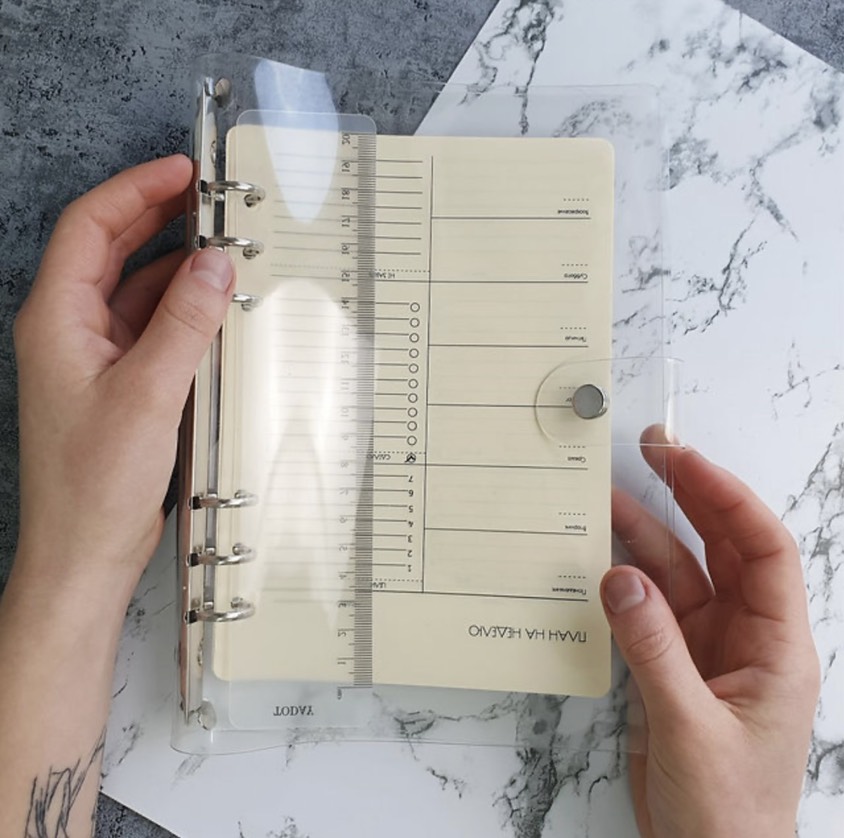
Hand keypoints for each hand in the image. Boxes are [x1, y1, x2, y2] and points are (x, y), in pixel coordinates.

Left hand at [13, 155, 233, 602]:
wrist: (86, 551)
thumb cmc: (94, 485)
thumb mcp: (148, 393)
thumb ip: (184, 323)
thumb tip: (215, 265)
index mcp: (57, 320)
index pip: (90, 228)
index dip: (135, 191)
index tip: (180, 172)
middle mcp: (70, 330)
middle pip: (108, 249)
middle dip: (154, 216)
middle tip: (203, 195)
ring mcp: (94, 356)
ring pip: (132, 287)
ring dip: (172, 262)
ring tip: (217, 243)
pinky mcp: (118, 381)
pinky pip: (149, 324)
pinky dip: (179, 306)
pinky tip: (210, 304)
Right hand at [602, 426, 818, 837]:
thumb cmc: (728, 812)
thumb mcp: (691, 728)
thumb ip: (654, 650)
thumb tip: (619, 577)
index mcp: (776, 646)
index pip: (763, 550)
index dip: (728, 497)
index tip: (685, 461)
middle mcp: (744, 635)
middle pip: (722, 546)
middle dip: (692, 495)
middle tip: (654, 450)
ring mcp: (704, 647)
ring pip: (678, 572)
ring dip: (647, 533)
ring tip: (608, 496)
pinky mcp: (670, 664)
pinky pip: (647, 606)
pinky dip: (624, 580)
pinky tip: (598, 558)